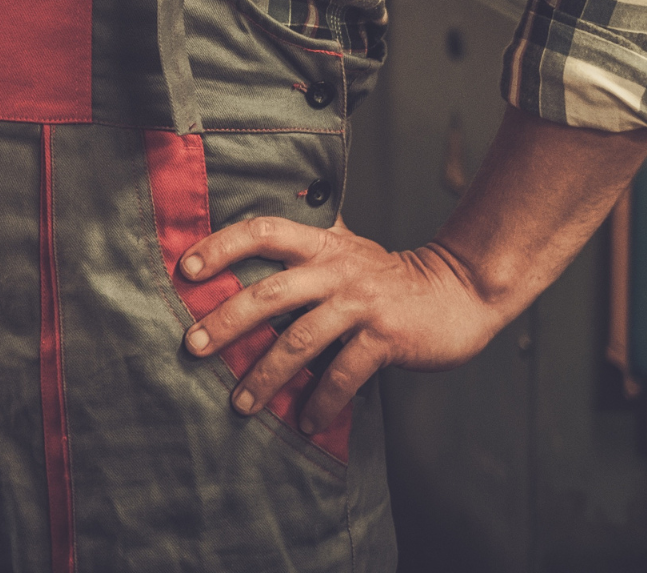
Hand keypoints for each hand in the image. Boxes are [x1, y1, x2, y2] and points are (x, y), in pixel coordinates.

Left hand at [177, 217, 507, 434]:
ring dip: (266, 376)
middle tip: (193, 346)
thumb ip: (308, 240)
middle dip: (227, 321)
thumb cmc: (390, 275)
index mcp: (321, 245)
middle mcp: (337, 270)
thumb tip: (257, 226)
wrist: (460, 292)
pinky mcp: (386, 338)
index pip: (262, 232)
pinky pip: (345, 374)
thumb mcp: (348, 246)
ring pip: (301, 340)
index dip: (222, 245)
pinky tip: (305, 421)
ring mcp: (362, 304)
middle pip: (270, 292)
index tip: (186, 269)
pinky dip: (322, 400)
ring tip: (240, 403)